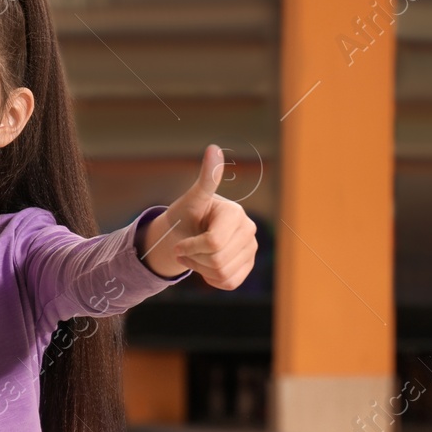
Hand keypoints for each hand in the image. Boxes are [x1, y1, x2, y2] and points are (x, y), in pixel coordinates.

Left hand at [141, 145, 257, 288]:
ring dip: (200, 269)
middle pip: (217, 261)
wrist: (185, 235)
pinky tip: (205, 265)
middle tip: (185, 249)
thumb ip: (206, 179)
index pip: (212, 243)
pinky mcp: (248, 265)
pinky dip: (211, 279)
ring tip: (194, 256)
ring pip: (222, 274)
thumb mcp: (190, 199)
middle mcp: (249, 230)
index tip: (179, 243)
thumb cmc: (184, 216)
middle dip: (194, 259)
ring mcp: (251, 249)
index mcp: (236, 213)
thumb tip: (213, 148)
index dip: (190, 248)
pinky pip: (229, 283)